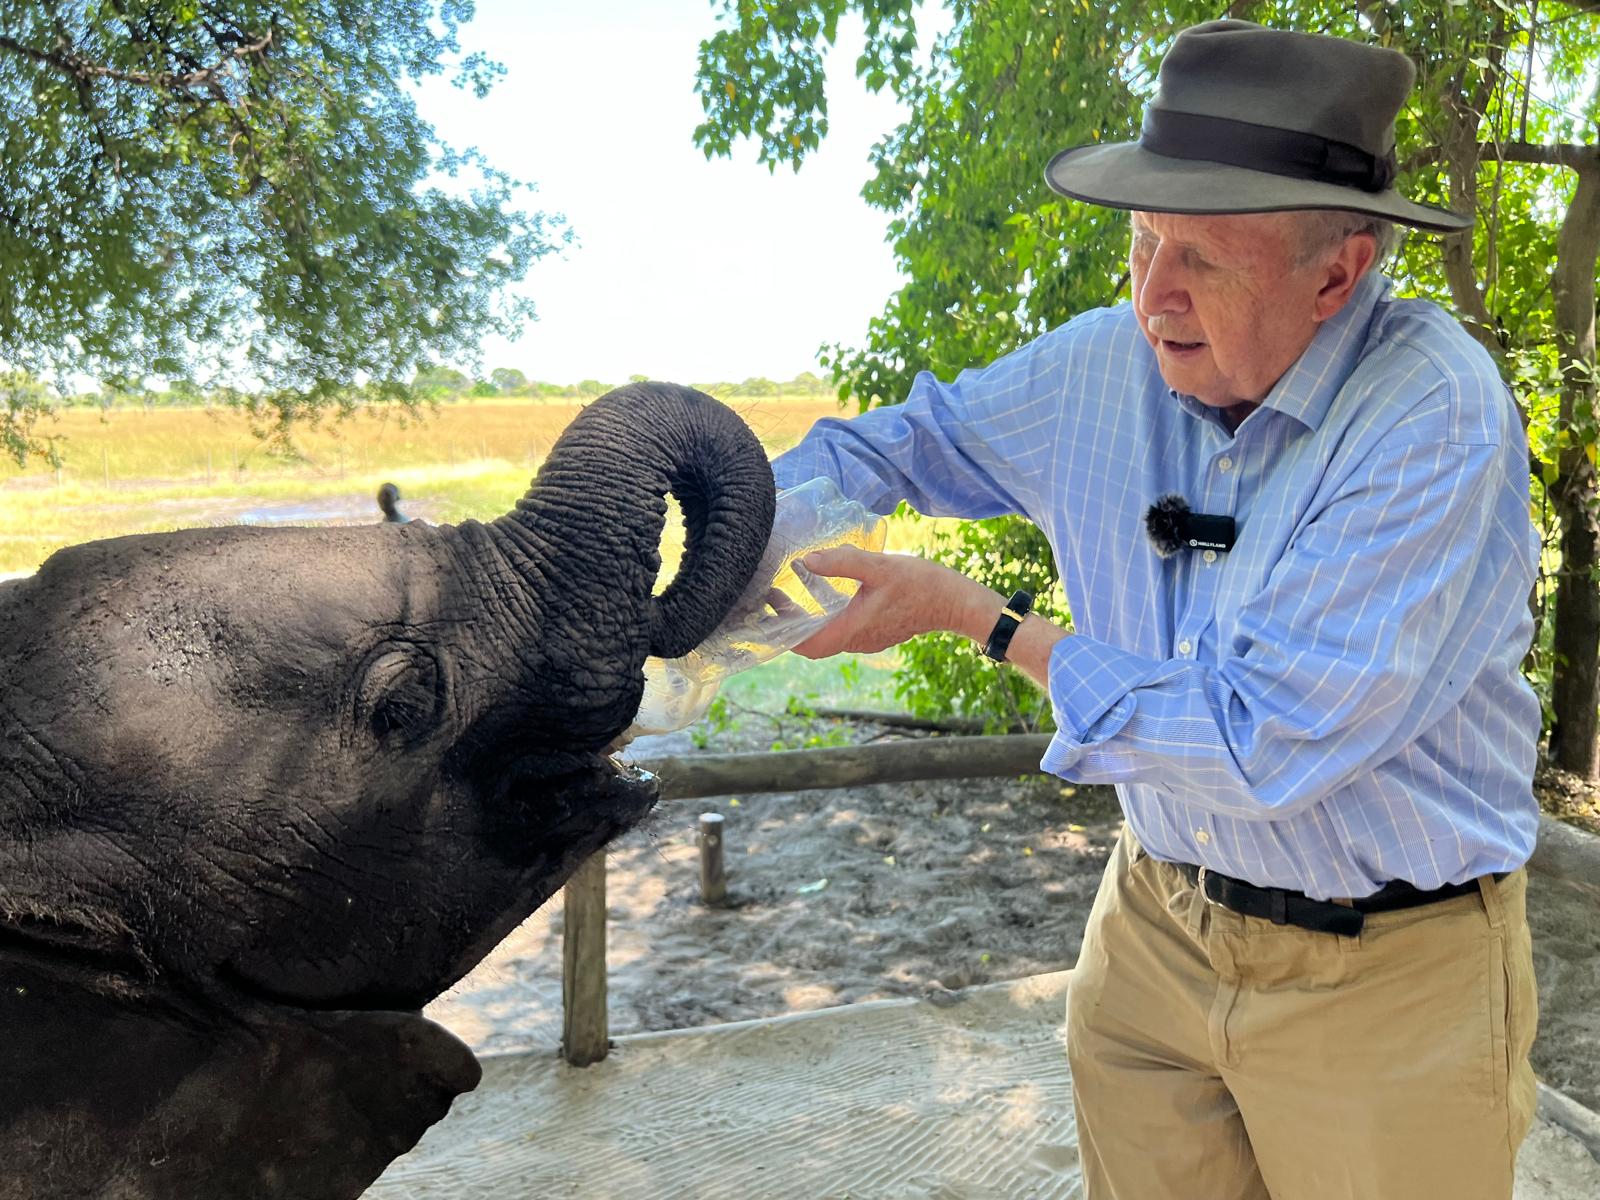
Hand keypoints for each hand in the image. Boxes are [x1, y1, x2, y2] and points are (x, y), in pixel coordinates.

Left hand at [789, 546, 999, 658]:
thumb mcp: (879, 566)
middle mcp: (857, 640)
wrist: (956, 601)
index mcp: (853, 629)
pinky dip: (824, 611)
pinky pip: (841, 625)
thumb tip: (806, 560)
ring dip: (805, 614)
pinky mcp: (875, 629)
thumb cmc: (921, 584)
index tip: (763, 617)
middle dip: (787, 622)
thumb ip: (842, 562)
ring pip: (826, 632)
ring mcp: (867, 638)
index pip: (807, 645)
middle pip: (812, 640)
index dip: (782, 636)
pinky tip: (820, 584)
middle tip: (768, 597)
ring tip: (785, 587)